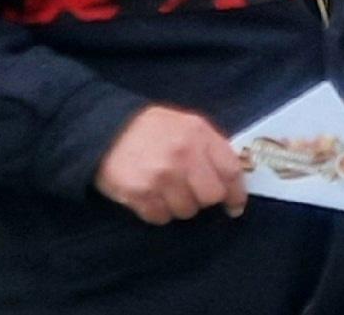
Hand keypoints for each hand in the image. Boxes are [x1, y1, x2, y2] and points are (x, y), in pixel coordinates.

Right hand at [92, 105, 245, 224]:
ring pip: (186, 211)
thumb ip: (211, 147)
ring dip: (180, 207)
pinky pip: (161, 217)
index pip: (230, 171)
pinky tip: (151, 197)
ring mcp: (160, 176)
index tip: (234, 205)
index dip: (236, 193)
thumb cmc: (153, 130)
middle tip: (192, 194)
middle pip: (210, 196)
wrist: (106, 132)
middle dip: (204, 200)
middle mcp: (183, 155)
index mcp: (198, 134)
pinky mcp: (138, 193)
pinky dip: (159, 212)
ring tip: (167, 191)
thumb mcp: (188, 125)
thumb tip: (232, 179)